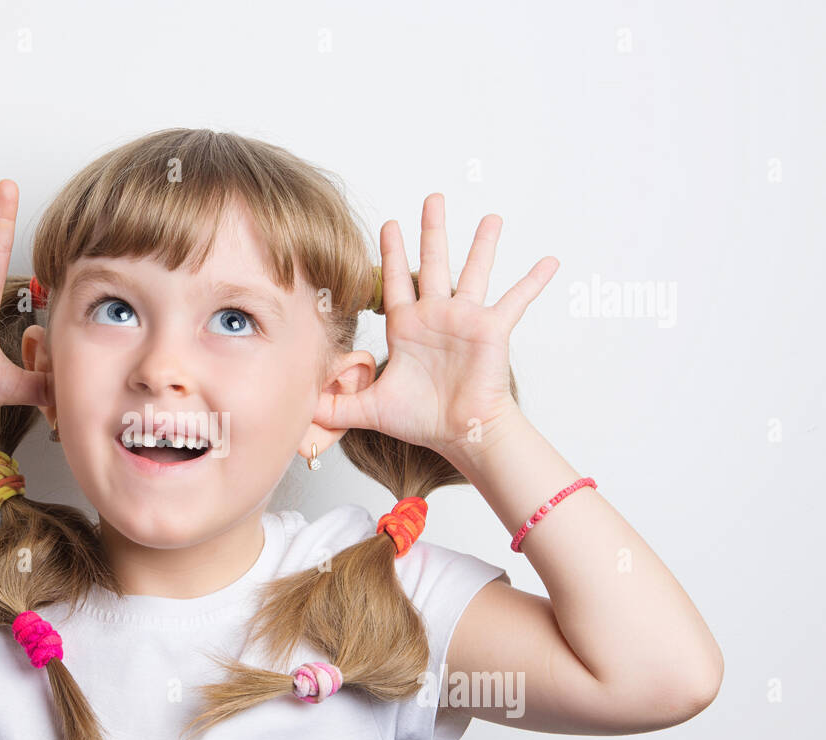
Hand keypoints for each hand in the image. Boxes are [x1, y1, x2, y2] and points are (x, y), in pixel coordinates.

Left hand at [314, 194, 557, 457]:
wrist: (459, 433)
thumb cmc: (421, 420)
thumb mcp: (368, 408)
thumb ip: (334, 404)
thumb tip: (299, 408)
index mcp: (407, 327)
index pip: (393, 282)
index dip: (389, 253)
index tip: (387, 224)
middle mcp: (436, 316)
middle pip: (432, 263)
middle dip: (431, 229)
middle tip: (432, 196)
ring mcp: (465, 320)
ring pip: (475, 272)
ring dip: (483, 244)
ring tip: (492, 216)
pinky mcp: (491, 330)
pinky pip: (516, 300)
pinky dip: (533, 281)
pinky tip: (550, 260)